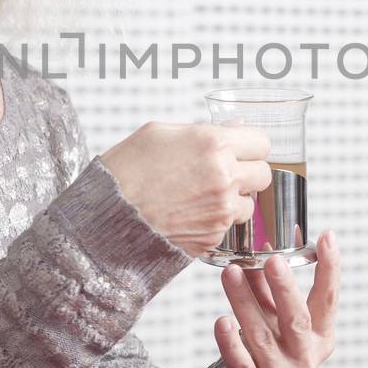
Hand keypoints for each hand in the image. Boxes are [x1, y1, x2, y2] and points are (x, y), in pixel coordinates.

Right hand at [100, 122, 272, 257]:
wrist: (104, 217)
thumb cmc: (125, 170)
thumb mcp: (159, 132)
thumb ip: (203, 129)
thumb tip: (234, 129)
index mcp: (214, 144)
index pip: (262, 143)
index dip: (250, 145)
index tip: (240, 149)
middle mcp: (224, 178)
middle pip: (263, 175)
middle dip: (247, 172)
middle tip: (225, 172)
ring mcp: (221, 212)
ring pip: (250, 205)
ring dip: (235, 200)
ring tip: (203, 196)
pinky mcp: (212, 238)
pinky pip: (228, 227)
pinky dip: (216, 221)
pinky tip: (190, 214)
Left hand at [214, 230, 339, 367]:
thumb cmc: (272, 348)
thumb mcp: (277, 319)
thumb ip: (271, 288)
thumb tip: (262, 246)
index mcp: (320, 337)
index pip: (328, 299)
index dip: (330, 268)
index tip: (328, 237)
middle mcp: (305, 357)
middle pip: (296, 320)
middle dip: (284, 288)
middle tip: (272, 259)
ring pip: (260, 334)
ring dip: (244, 301)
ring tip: (230, 273)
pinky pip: (240, 361)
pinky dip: (230, 341)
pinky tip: (222, 321)